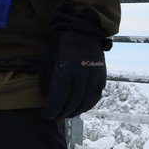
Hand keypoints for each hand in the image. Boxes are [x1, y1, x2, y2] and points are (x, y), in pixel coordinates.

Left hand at [41, 3, 109, 119]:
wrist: (82, 32)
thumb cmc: (60, 47)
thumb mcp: (48, 61)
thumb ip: (47, 81)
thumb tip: (47, 100)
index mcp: (66, 69)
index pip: (58, 97)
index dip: (52, 109)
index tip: (46, 115)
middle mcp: (81, 74)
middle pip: (71, 102)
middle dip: (62, 112)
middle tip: (55, 116)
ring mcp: (94, 76)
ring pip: (85, 102)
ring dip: (75, 111)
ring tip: (66, 114)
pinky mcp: (102, 77)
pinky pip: (95, 96)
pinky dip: (87, 105)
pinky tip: (79, 108)